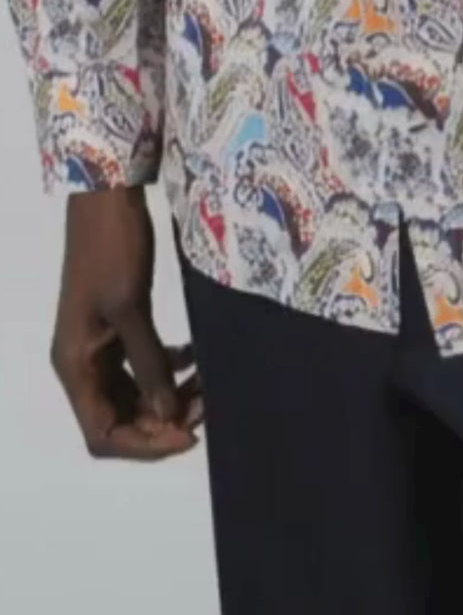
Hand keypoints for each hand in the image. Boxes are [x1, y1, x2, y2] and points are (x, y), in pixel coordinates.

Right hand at [50, 185, 203, 462]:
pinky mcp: (116, 324)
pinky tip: (196, 357)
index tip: (188, 434)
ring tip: (209, 385)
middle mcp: (82, 362)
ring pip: (134, 392)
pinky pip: (140, 364)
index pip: (103, 433)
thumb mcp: (131, 307)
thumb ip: (149, 364)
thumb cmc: (112, 248)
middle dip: (162, 420)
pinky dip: (167, 368)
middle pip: (119, 418)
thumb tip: (168, 416)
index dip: (144, 444)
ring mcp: (99, 343)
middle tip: (208, 406)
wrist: (106, 196)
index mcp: (75, 365)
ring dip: (169, 395)